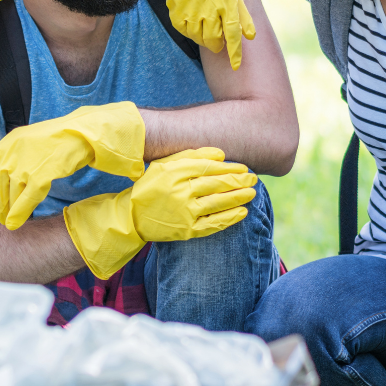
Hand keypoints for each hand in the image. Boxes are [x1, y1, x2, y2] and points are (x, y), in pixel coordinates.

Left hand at [0, 101, 145, 229]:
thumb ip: (19, 158)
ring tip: (9, 225)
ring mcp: (28, 159)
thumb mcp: (34, 144)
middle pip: (0, 183)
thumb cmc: (63, 140)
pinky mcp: (44, 170)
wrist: (89, 132)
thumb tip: (7, 177)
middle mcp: (15, 148)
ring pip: (11, 192)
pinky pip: (27, 196)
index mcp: (11, 140)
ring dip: (8, 211)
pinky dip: (21, 211)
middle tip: (0, 220)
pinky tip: (16, 223)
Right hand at [62, 147, 257, 278]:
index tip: (243, 166)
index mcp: (173, 172)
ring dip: (239, 197)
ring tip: (252, 192)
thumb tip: (221, 154)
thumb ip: (191, 156)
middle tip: (253, 178)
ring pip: (218, 202)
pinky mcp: (186, 230)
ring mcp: (184, 213)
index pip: (208, 167)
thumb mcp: (165, 165)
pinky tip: (242, 211)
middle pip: (216, 183)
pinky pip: (213, 223)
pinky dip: (230, 218)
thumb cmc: (151, 186)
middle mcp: (179, 192)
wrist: (132, 217)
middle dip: (239, 180)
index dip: (229, 167)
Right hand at [145, 0, 255, 69]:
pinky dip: (186, 27)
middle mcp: (210, 5)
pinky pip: (180, 25)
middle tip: (216, 42)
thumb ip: (241, 13)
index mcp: (228, 0)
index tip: (235, 65)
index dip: (234, 52)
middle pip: (212, 39)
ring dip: (200, 37)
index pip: (233, 33)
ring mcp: (191, 5)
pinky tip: (190, 19)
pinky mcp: (176, 3)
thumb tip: (250, 36)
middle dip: (215, 44)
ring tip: (203, 28)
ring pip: (195, 35)